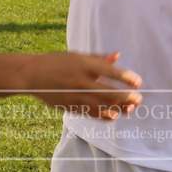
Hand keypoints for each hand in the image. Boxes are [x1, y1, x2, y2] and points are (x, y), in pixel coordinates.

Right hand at [18, 50, 142, 120]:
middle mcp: (81, 80)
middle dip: (126, 96)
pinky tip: (113, 115)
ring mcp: (75, 95)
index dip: (126, 78)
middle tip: (139, 99)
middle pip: (109, 91)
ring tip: (129, 109)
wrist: (32, 75)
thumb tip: (118, 55)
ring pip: (101, 105)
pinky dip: (103, 115)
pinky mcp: (70, 106)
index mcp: (84, 64)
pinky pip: (90, 113)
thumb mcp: (77, 55)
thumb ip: (99, 58)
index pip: (111, 71)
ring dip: (117, 108)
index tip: (138, 82)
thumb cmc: (57, 62)